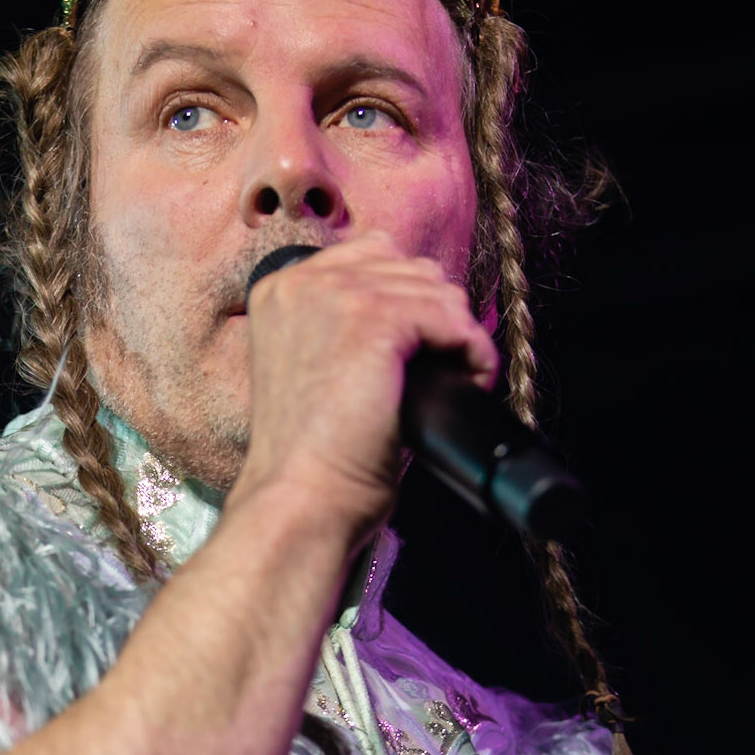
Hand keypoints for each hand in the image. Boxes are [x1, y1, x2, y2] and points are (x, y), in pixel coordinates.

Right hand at [229, 231, 497, 546]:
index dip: (410, 299)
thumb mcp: (316, 373)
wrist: (301, 497)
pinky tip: (470, 381)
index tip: (423, 346)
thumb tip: (424, 319)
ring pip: (436, 289)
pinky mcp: (374, 320)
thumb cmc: (311, 458)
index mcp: (281, 291)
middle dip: (437, 316)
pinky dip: (473, 350)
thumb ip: (347, 332)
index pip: (371, 257)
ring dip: (458, 335)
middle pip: (408, 267)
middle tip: (445, 368)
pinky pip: (451, 316)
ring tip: (458, 381)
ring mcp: (338, 295)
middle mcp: (303, 282)